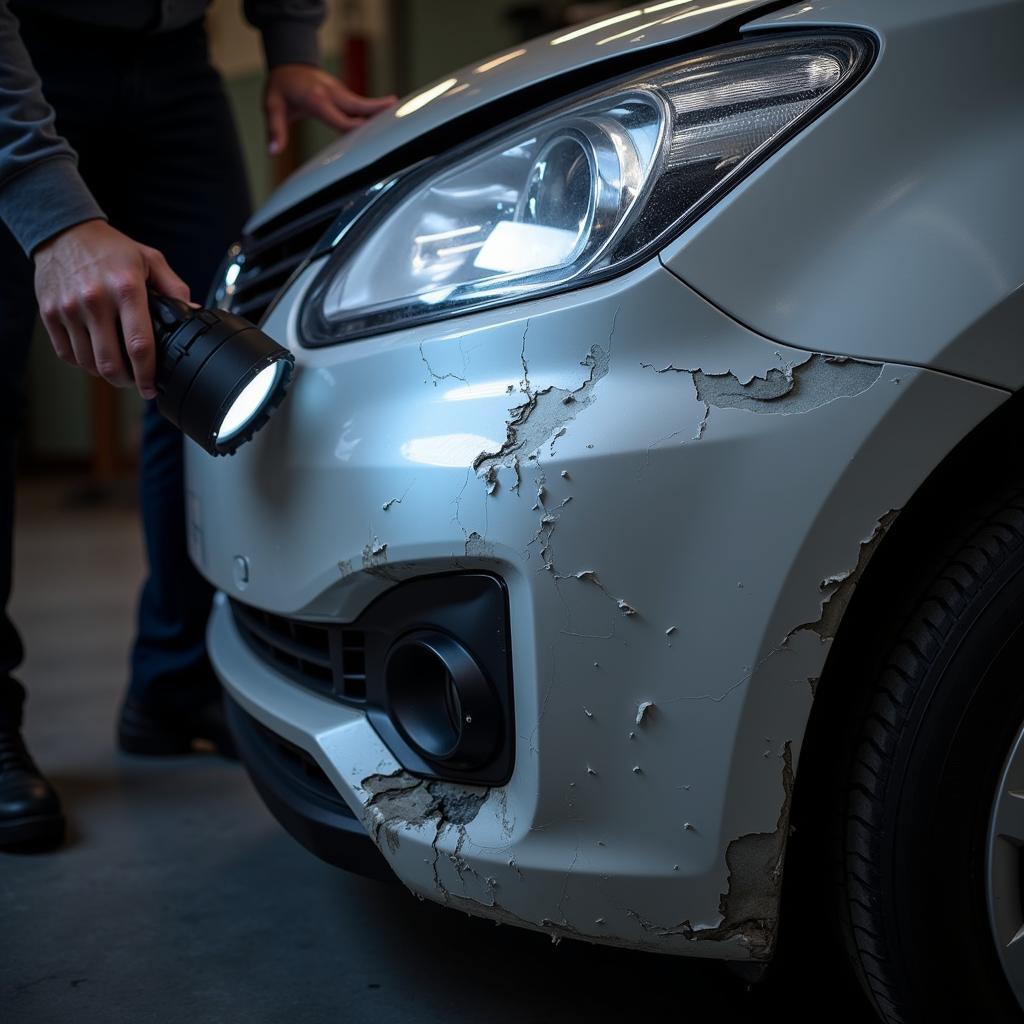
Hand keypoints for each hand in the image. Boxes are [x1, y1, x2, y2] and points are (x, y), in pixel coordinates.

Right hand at [33, 220, 189, 398]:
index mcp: (126, 289)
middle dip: (126, 381)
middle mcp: (95, 300)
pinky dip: (82, 363)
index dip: (147, 374)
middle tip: (135, 382)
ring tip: (117, 367)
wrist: (63, 231)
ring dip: (104, 373)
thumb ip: (174, 287)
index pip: (139, 344)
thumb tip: (193, 311)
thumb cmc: (110, 248)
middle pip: (110, 363)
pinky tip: (95, 355)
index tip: (151, 387)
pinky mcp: (49, 313)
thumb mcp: (150, 259)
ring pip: (88, 362)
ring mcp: (69, 308)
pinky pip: (67, 354)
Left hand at [264, 64, 394, 154]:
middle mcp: (332, 94)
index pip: (341, 118)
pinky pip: (361, 105)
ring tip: (404, 116)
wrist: (288, 63)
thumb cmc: (281, 86)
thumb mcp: (272, 106)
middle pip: (360, 106)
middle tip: (399, 114)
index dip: (356, 128)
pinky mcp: (344, 95)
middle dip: (378, 111)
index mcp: (317, 100)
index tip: (371, 137)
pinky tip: (389, 117)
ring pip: (364, 105)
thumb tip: (273, 151)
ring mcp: (340, 92)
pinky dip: (375, 110)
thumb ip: (275, 129)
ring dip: (382, 110)